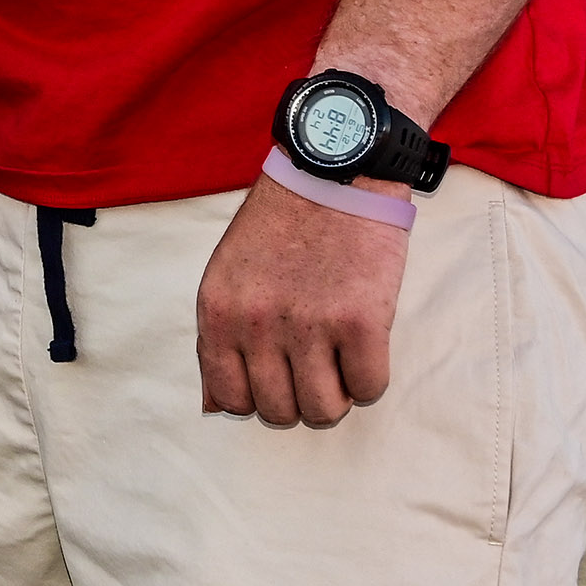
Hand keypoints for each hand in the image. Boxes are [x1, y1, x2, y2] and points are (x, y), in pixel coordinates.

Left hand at [196, 173, 407, 426]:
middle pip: (279, 412)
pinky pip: (368, 388)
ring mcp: (309, 325)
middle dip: (299, 398)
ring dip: (337, 396)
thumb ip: (219, 339)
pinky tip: (364, 349)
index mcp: (218, 312)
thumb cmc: (280, 227)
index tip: (277, 378)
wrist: (333, 173)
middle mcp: (256, 324)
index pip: (230, 399)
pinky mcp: (362, 322)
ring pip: (324, 411)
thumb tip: (216, 407)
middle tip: (314, 368)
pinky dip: (369, 379)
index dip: (258, 399)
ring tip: (339, 362)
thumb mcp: (227, 276)